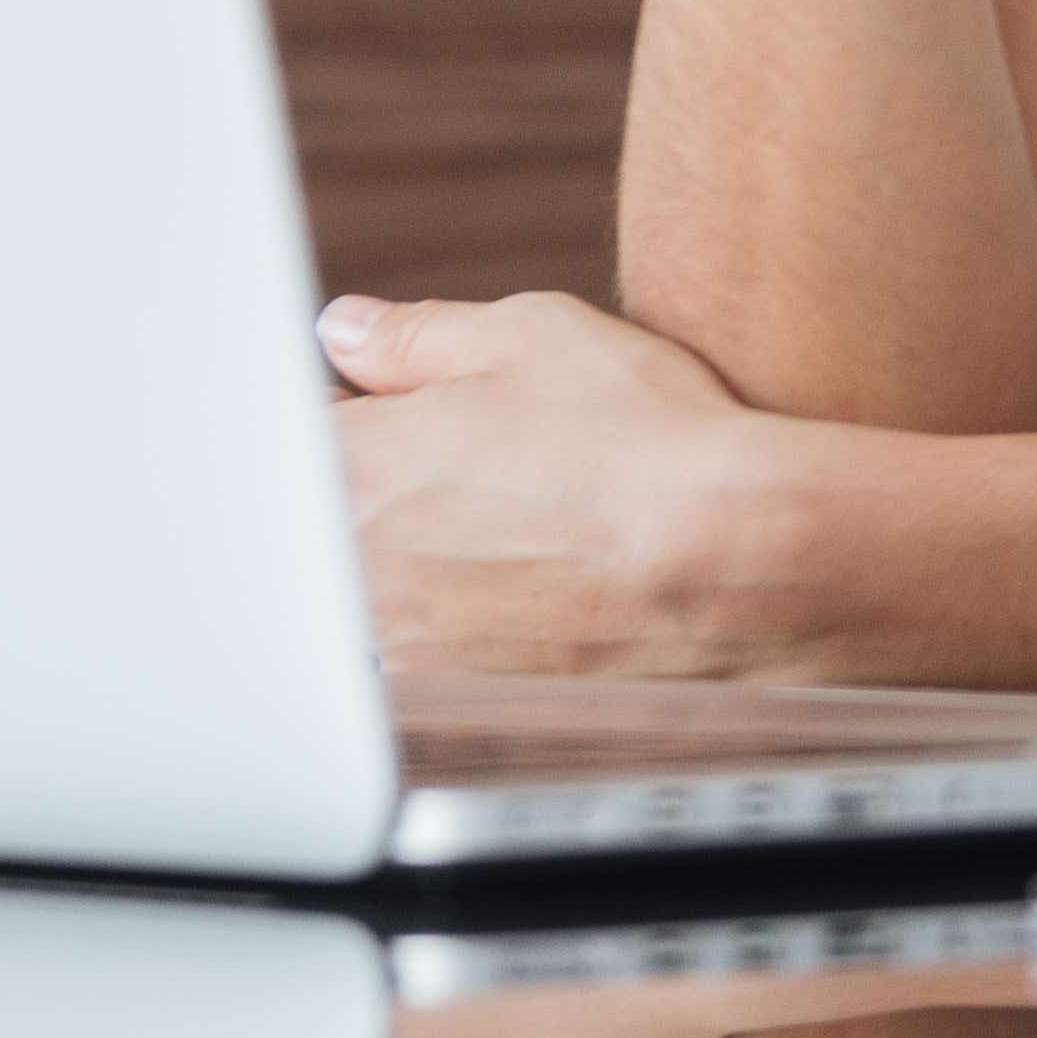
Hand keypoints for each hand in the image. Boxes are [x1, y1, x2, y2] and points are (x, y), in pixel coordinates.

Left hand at [324, 286, 815, 675]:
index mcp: (356, 462)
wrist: (742, 566)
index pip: (294, 440)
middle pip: (327, 526)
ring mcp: (402, 645)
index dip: (350, 423)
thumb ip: (417, 338)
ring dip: (425, 570)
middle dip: (386, 496)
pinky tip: (548, 598)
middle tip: (487, 478)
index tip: (399, 418)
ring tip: (528, 540)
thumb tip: (347, 333)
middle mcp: (357, 564)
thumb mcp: (534, 337)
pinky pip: (431, 659)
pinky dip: (471, 630)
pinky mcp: (456, 704)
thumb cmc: (646, 441)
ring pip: (377, 599)